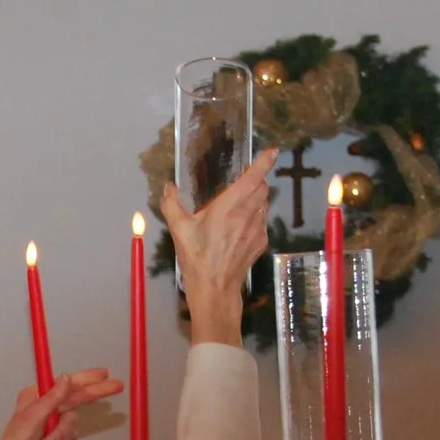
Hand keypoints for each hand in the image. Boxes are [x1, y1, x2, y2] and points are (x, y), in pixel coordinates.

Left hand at [0, 369, 125, 439]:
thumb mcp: (34, 414)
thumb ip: (53, 396)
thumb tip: (66, 377)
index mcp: (38, 395)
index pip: (67, 383)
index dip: (87, 378)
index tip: (104, 374)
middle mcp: (47, 406)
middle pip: (77, 397)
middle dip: (94, 394)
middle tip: (117, 386)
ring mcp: (54, 422)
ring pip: (73, 422)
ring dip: (61, 434)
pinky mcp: (58, 438)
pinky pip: (71, 436)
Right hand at [160, 149, 278, 347]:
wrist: (215, 288)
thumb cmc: (197, 258)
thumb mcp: (179, 230)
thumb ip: (172, 204)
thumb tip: (168, 187)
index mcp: (228, 206)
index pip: (252, 178)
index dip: (264, 162)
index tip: (272, 151)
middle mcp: (247, 215)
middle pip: (263, 187)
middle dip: (257, 180)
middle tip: (245, 181)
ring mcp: (257, 229)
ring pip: (264, 204)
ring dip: (256, 199)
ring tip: (239, 207)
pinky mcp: (261, 242)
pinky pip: (262, 222)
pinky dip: (255, 219)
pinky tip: (240, 228)